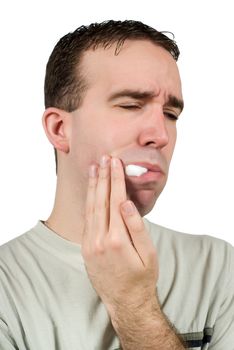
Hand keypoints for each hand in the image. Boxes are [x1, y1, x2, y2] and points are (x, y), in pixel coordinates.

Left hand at [82, 155, 158, 316]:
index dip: (116, 179)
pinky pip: (86, 219)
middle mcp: (98, 239)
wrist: (125, 302)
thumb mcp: (148, 255)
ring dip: (93, 186)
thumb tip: (126, 203)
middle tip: (104, 158)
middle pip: (100, 200)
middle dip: (103, 177)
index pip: (115, 200)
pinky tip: (90, 191)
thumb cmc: (142, 278)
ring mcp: (89, 244)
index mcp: (117, 239)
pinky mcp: (85, 247)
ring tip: (95, 168)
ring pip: (90, 208)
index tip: (115, 162)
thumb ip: (137, 227)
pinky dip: (88, 201)